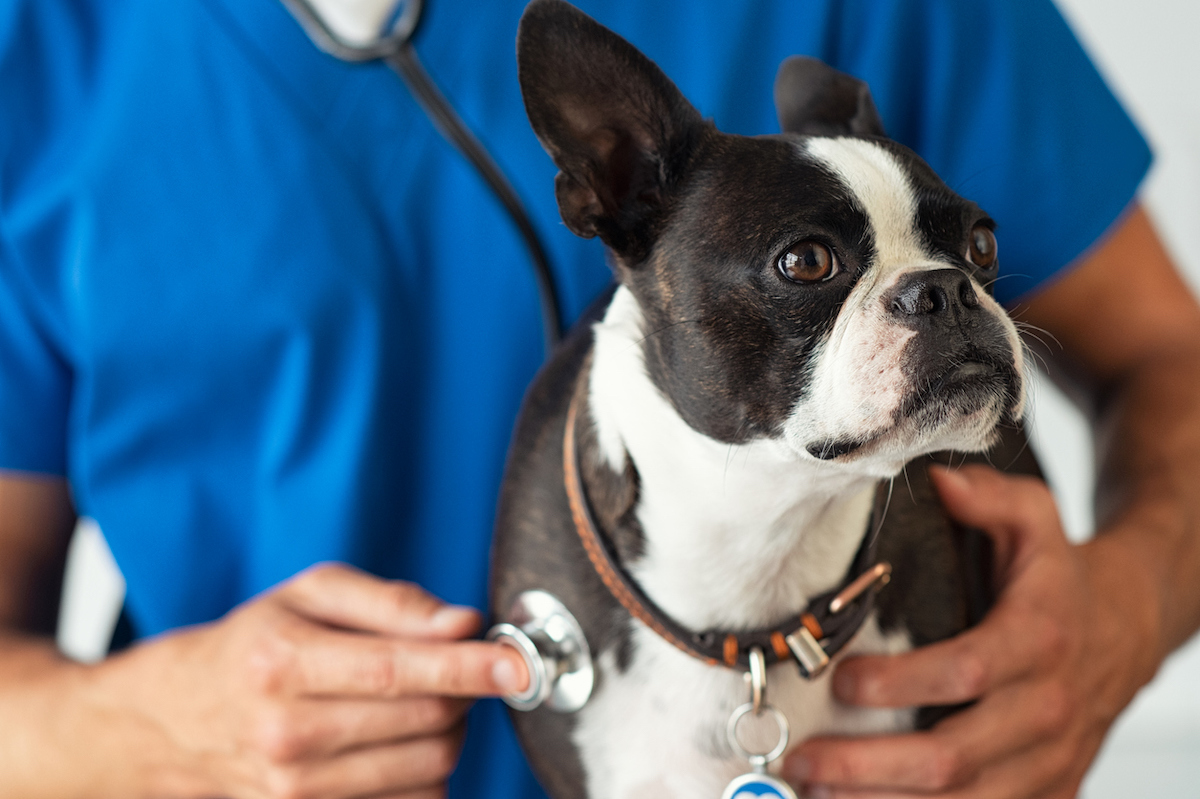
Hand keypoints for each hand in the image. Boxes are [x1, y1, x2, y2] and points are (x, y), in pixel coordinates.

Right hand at [67, 563, 527, 798]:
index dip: (469, 668)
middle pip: (425, 723)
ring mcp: (296, 789)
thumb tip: (463, 623)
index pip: (400, 672)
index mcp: (284, 664)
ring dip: (449, 732)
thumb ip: (392, 602)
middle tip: (463, 668)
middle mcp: (288, 734)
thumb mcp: (309, 594)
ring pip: (427, 768)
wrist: (174, 719)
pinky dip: (426, 769)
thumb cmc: (252, 643)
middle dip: (465, 693)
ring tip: (423, 702)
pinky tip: (401, 740)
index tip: (518, 665)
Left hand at [781, 464, 1161, 797]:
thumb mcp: (1035, 517)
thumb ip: (988, 496)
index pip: (965, 672)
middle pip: (953, 756)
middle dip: (869, 764)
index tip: (839, 681)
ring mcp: (1049, 759)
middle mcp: (1046, 709)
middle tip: (802, 759)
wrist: (1128, 629)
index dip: (899, 684)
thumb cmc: (1059, 576)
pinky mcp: (1048, 790)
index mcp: (1038, 639)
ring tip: (816, 794)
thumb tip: (939, 482)